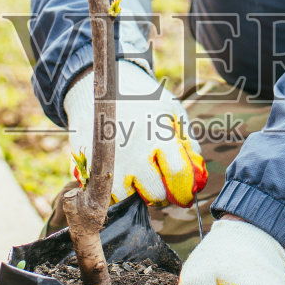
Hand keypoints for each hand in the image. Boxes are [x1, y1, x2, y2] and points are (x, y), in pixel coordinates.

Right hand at [64, 60, 206, 205]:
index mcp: (157, 134)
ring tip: (137, 178)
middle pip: (155, 194)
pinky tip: (118, 176)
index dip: (185, 192)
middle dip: (161, 194)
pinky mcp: (87, 166)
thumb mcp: (170, 109)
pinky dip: (113, 192)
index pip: (178, 175)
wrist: (96, 85)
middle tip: (159, 185)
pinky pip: (104, 195)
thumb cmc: (140, 99)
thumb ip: (186, 140)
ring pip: (128, 199)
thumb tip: (197, 173)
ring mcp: (109, 161)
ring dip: (136, 194)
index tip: (185, 197)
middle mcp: (133, 151)